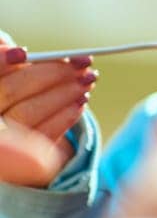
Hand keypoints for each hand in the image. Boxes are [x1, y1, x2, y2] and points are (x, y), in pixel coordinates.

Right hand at [0, 36, 95, 186]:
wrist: (15, 136)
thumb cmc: (12, 93)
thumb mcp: (7, 73)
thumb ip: (4, 57)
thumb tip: (14, 50)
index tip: (23, 53)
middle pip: (8, 92)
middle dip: (49, 74)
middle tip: (82, 63)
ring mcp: (0, 148)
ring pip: (25, 113)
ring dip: (62, 93)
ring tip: (87, 81)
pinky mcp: (15, 166)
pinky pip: (39, 138)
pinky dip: (64, 118)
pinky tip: (80, 104)